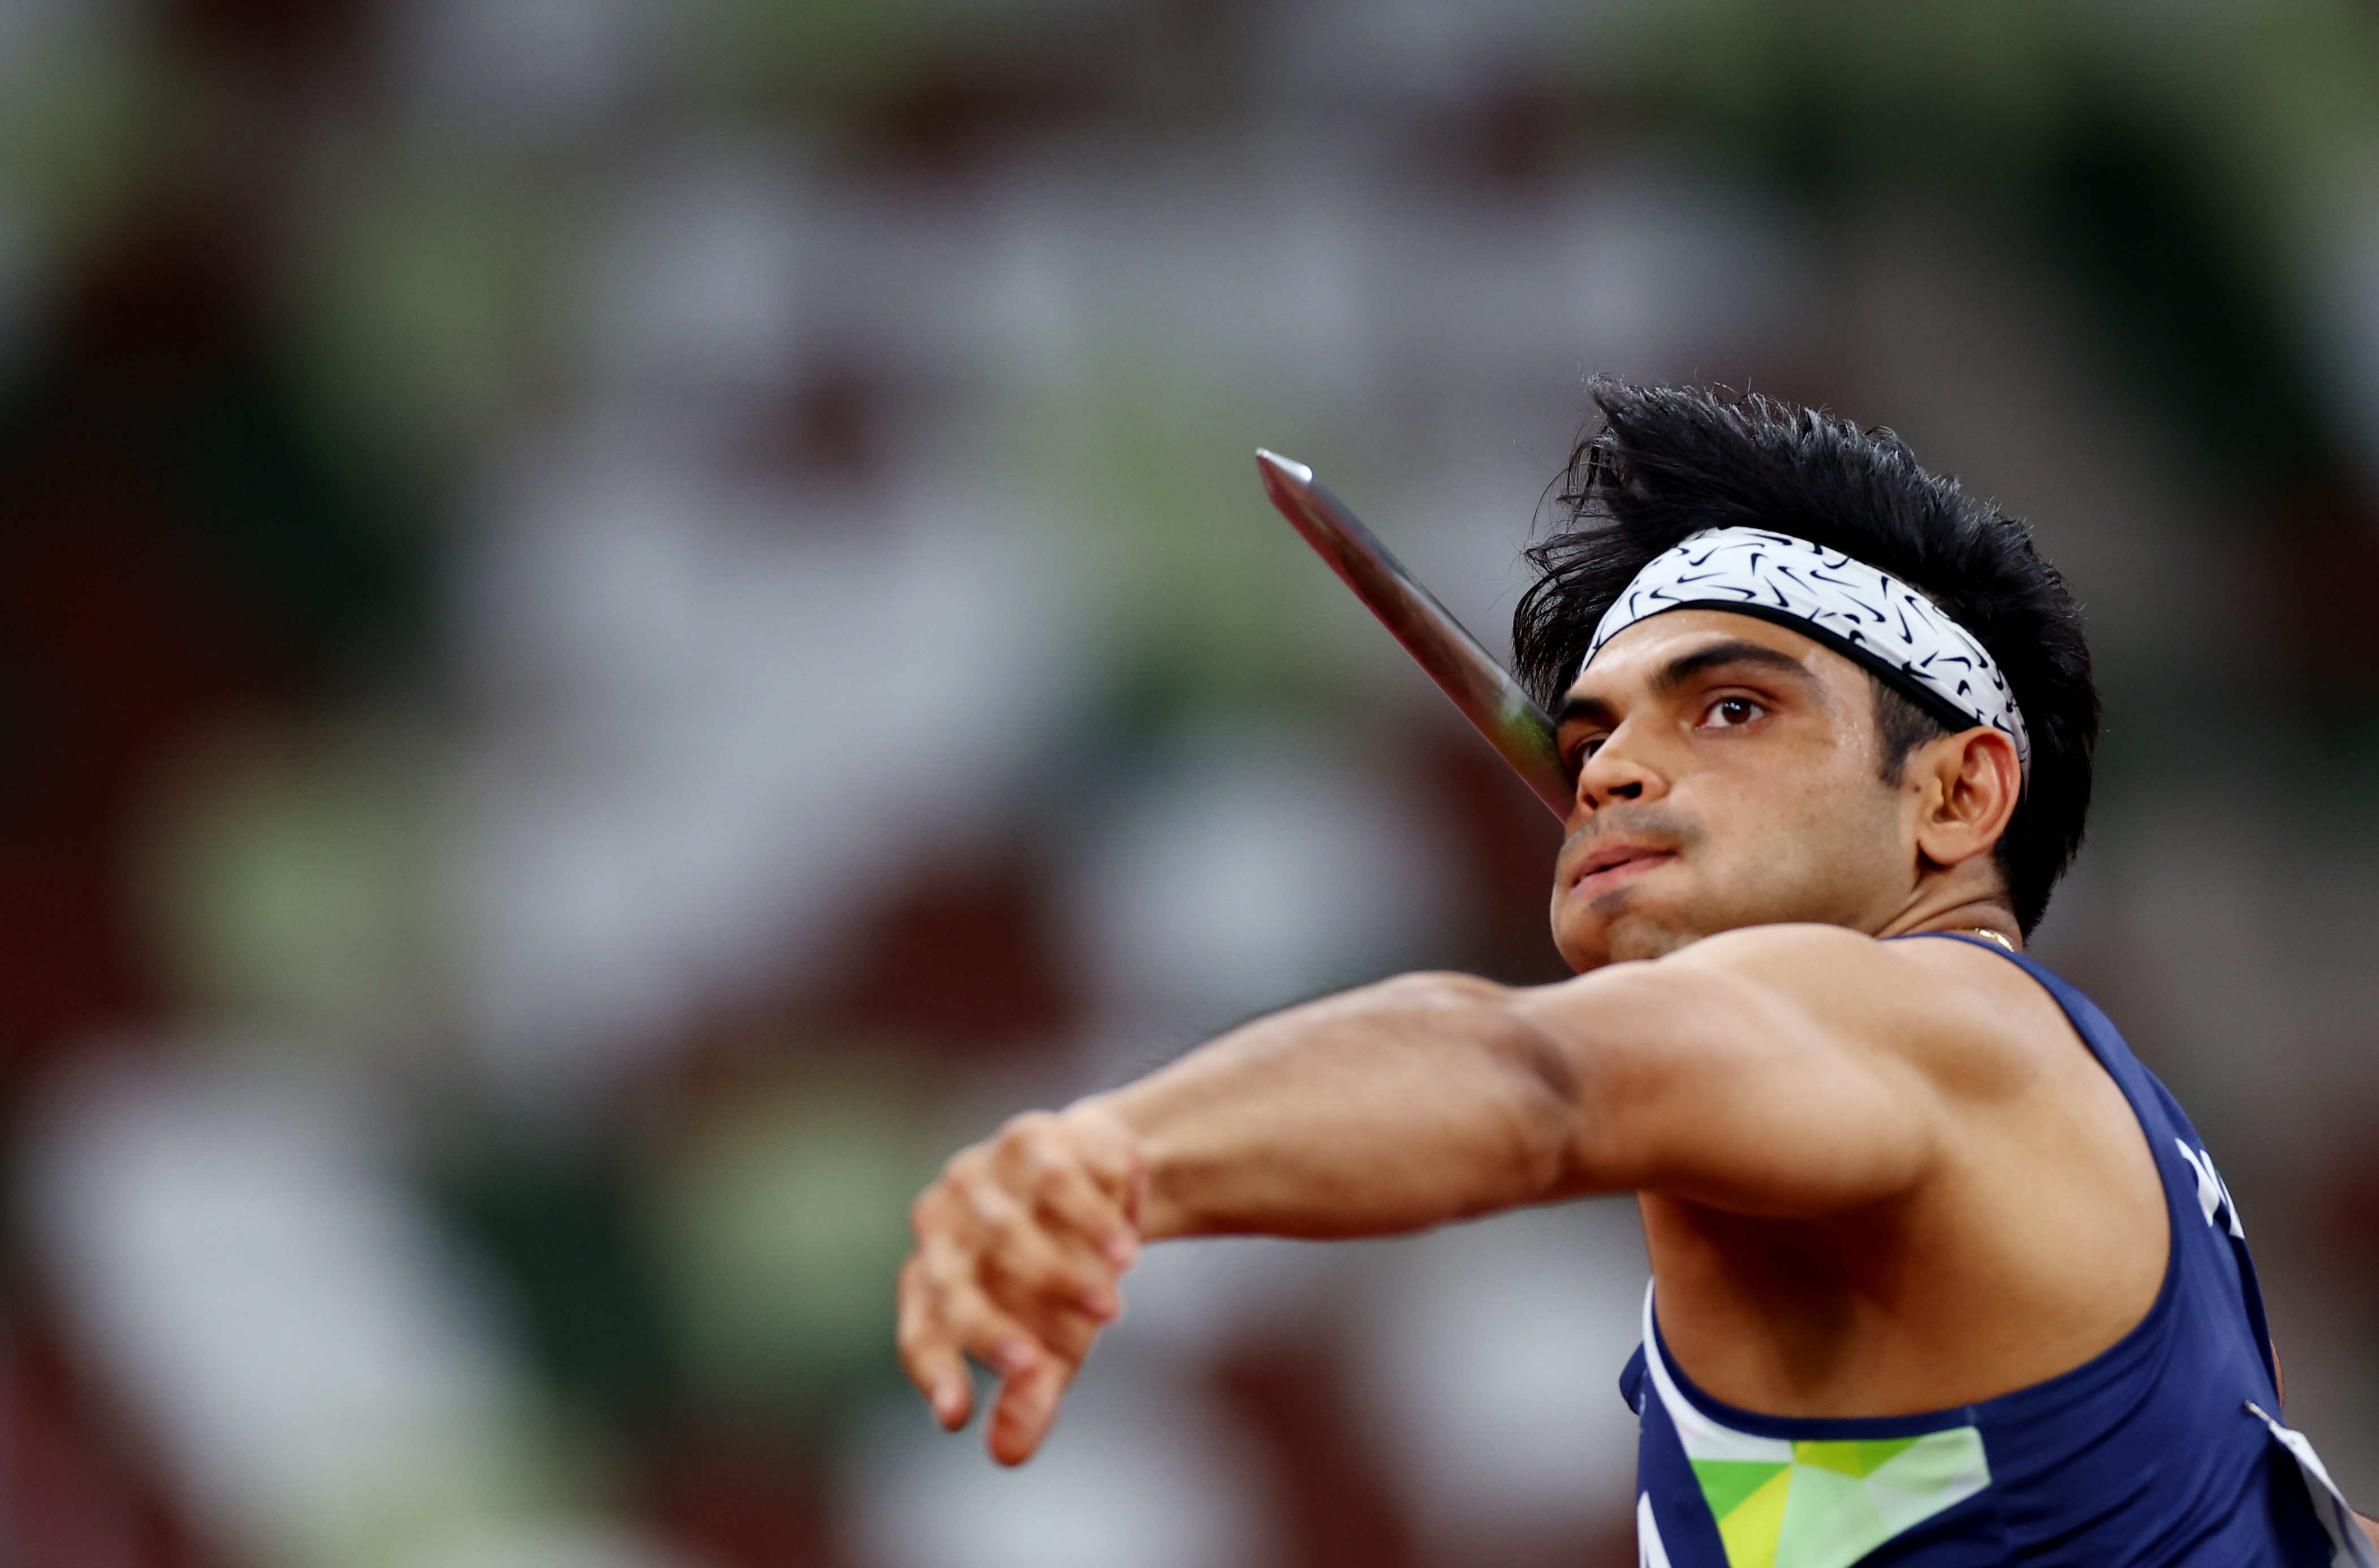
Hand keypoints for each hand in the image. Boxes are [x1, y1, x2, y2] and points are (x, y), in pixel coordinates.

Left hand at [897, 1100, 1146, 1463]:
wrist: (1104, 1180)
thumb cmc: (1062, 1274)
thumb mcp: (1053, 1341)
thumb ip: (1030, 1395)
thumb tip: (1005, 1457)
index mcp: (934, 1279)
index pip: (920, 1331)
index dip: (934, 1372)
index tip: (956, 1416)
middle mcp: (941, 1224)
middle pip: (950, 1283)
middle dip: (991, 1331)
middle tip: (1037, 1369)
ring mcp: (978, 1175)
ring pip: (1005, 1231)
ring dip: (1059, 1276)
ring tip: (1111, 1311)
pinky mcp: (1027, 1138)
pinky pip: (1053, 1179)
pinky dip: (1090, 1219)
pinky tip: (1125, 1249)